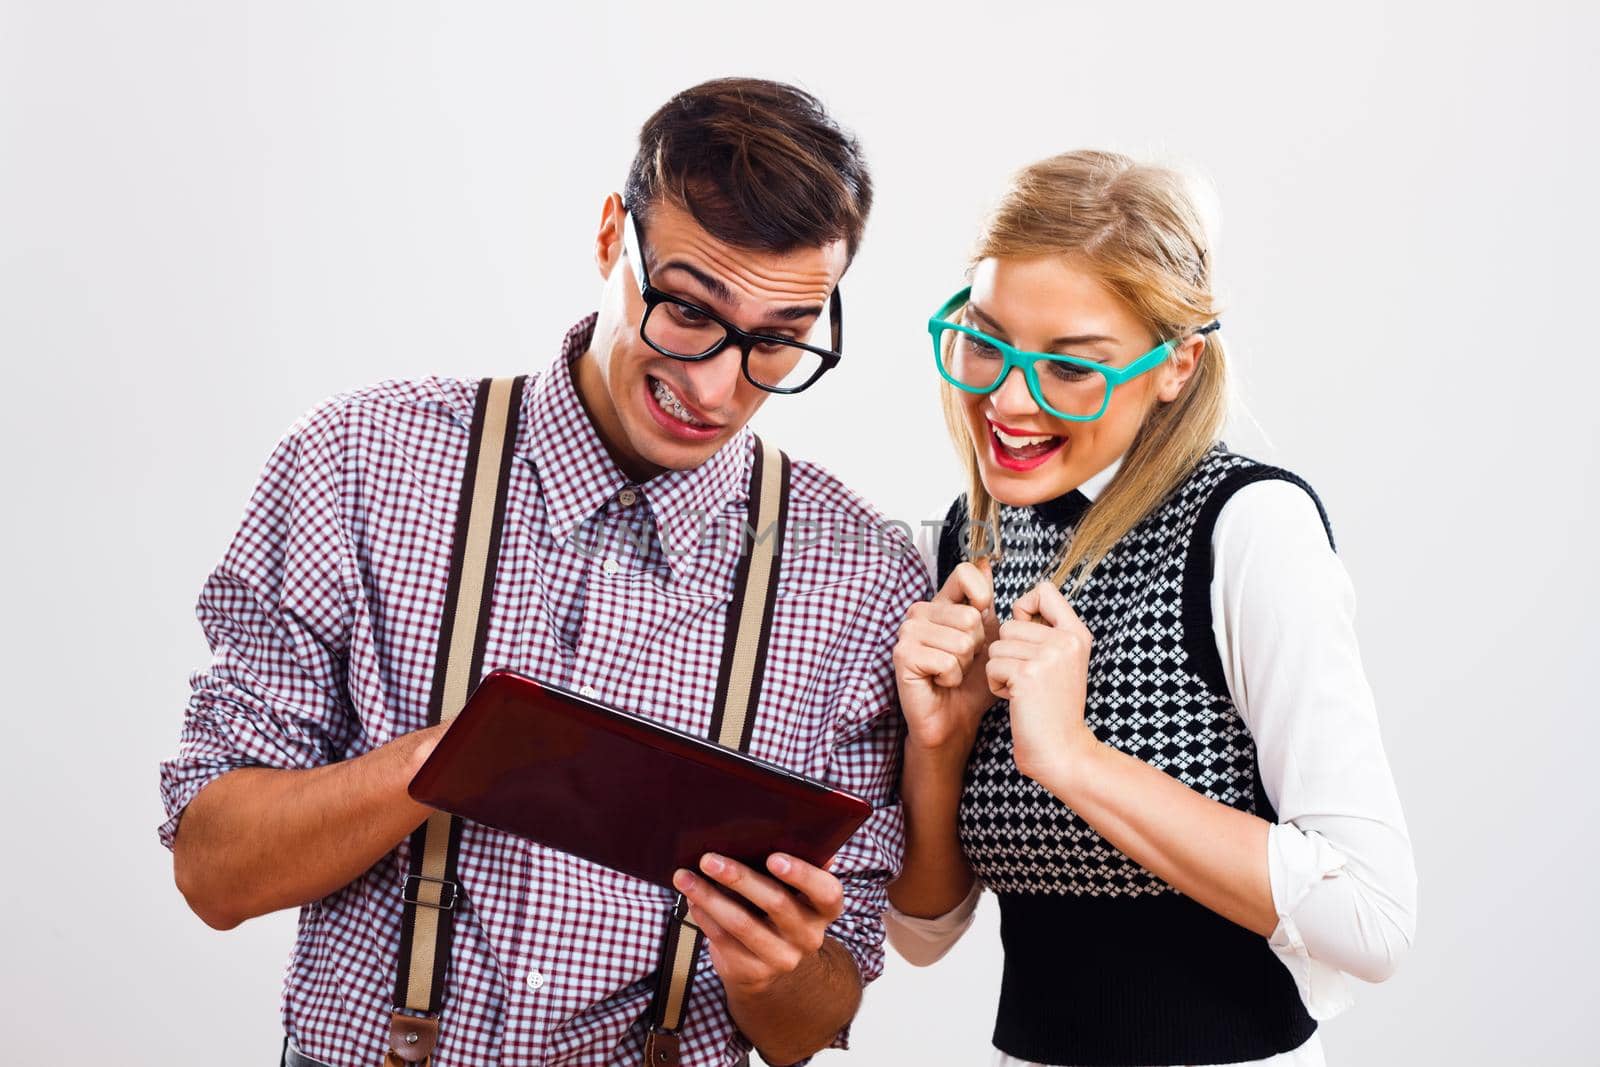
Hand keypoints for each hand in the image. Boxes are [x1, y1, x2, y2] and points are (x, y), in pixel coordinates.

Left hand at [672, 852, 842, 996]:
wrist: (771, 965)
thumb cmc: (779, 911)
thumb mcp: (793, 891)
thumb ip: (791, 866)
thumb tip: (783, 831)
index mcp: (825, 908)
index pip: (826, 891)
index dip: (802, 874)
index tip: (773, 858)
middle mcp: (810, 936)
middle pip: (776, 903)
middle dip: (739, 878)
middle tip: (709, 860)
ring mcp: (783, 957)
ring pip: (742, 923)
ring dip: (709, 897)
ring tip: (685, 877)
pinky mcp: (754, 972)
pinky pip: (724, 941)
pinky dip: (704, 917)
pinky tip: (692, 900)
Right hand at [893, 560, 1000, 754]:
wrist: (954, 720)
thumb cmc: (970, 683)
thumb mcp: (988, 638)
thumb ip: (985, 603)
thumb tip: (984, 562)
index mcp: (940, 603)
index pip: (966, 574)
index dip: (983, 597)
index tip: (982, 622)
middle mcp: (920, 612)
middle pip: (971, 616)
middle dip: (977, 647)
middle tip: (962, 662)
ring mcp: (908, 632)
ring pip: (962, 641)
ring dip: (965, 665)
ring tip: (951, 672)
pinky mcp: (902, 655)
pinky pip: (946, 661)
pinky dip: (952, 677)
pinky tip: (940, 682)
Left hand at [985, 581, 1098, 785]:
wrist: (1061, 751)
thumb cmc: (1053, 708)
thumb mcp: (1060, 662)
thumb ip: (1044, 631)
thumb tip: (1016, 605)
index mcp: (1077, 633)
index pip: (1043, 591)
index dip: (1024, 608)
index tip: (1026, 635)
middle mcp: (1066, 640)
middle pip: (1008, 625)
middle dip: (1007, 654)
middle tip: (1029, 680)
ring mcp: (1048, 655)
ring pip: (996, 647)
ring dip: (1001, 671)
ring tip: (1024, 691)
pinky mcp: (1027, 674)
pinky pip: (991, 667)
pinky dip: (996, 686)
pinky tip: (1016, 701)